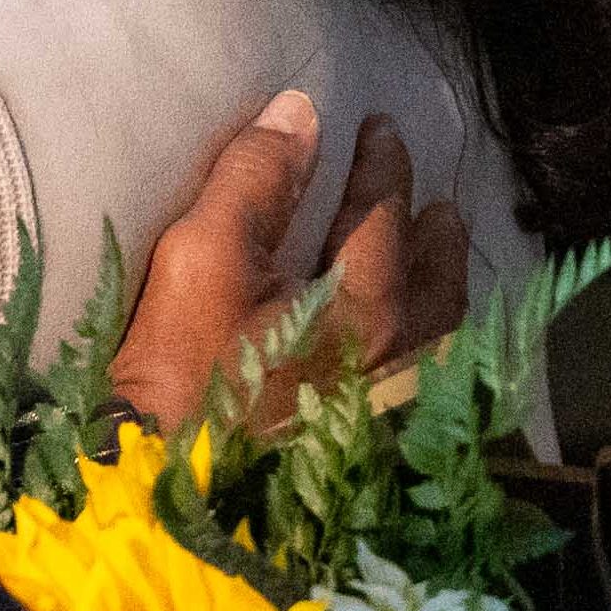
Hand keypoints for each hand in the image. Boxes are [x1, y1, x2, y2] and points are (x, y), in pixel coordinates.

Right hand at [113, 95, 471, 437]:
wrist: (168, 497)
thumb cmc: (186, 374)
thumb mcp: (206, 258)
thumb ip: (255, 181)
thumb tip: (299, 113)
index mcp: (364, 311)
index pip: (382, 217)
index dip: (381, 166)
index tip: (380, 128)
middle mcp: (394, 362)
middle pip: (436, 288)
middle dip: (437, 239)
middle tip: (440, 206)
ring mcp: (385, 416)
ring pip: (437, 343)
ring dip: (442, 293)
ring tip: (438, 266)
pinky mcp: (364, 455)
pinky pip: (422, 389)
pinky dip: (428, 352)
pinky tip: (410, 350)